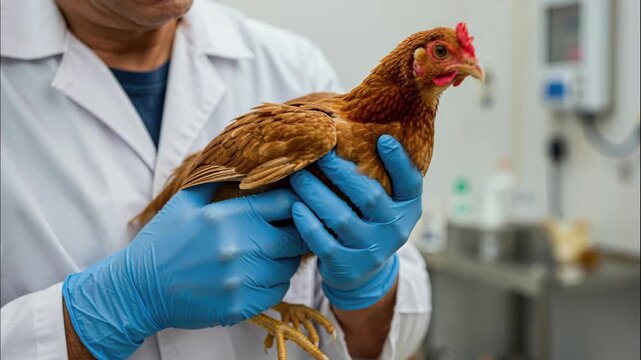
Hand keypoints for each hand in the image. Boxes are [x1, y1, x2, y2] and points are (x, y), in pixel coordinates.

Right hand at [63, 184, 306, 358]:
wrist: (139, 290)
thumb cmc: (163, 241)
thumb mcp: (185, 201)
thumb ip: (216, 178)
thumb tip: (243, 159)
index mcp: (229, 216)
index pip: (287, 203)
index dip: (296, 203)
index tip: (294, 207)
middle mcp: (241, 246)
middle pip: (296, 238)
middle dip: (294, 235)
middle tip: (285, 235)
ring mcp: (242, 279)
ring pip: (289, 267)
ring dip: (283, 261)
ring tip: (266, 257)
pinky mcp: (241, 306)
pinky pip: (277, 291)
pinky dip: (273, 284)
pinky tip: (255, 278)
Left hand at [289, 135, 421, 309]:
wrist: (361, 273)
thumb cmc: (368, 222)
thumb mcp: (384, 202)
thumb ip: (378, 175)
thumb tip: (355, 129)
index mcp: (408, 208)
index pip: (410, 183)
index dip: (400, 162)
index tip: (383, 139)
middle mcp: (396, 230)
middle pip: (369, 196)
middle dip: (340, 172)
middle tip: (318, 153)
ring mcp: (373, 251)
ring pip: (342, 219)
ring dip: (316, 193)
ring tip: (297, 177)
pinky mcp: (349, 267)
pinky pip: (325, 243)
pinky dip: (308, 224)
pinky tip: (295, 207)